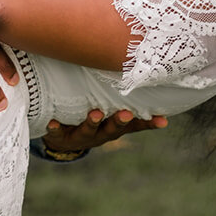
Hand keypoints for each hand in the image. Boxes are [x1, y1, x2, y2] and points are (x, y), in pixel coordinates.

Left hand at [41, 109, 166, 155]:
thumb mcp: (109, 113)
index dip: (149, 124)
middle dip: (119, 121)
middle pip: (112, 129)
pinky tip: (53, 123)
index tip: (163, 120)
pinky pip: (58, 133)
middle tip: (126, 113)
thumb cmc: (92, 119)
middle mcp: (100, 133)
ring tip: (95, 114)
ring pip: (89, 130)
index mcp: (113, 126)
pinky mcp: (62, 136)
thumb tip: (144, 74)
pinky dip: (56, 128)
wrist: (62, 141)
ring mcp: (82, 136)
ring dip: (92, 122)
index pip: (135, 126)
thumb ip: (122, 98)